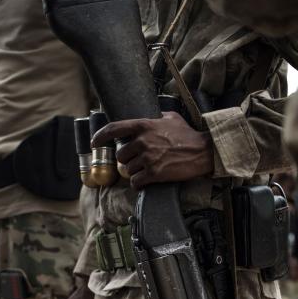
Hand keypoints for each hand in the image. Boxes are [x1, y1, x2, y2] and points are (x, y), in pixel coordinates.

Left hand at [91, 111, 213, 189]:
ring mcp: (148, 158)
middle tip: (139, 161)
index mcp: (144, 126)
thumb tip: (152, 115)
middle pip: (121, 155)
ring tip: (148, 170)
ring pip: (128, 170)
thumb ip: (157, 116)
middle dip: (128, 159)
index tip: (94, 143)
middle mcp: (143, 141)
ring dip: (135, 172)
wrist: (203, 152)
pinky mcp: (154, 174)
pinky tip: (145, 181)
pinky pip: (136, 182)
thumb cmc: (188, 135)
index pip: (114, 129)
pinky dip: (138, 184)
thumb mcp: (171, 118)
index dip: (100, 136)